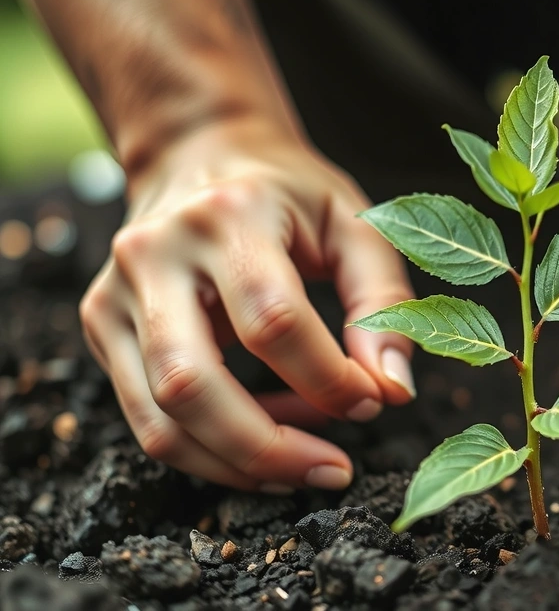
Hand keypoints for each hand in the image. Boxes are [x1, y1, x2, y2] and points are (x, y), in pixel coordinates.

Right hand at [79, 119, 415, 493]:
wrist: (200, 152)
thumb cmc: (289, 193)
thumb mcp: (355, 225)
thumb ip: (383, 301)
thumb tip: (392, 389)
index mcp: (230, 215)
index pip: (274, 321)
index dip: (329, 380)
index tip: (373, 400)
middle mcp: (156, 252)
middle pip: (194, 385)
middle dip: (271, 448)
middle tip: (335, 471)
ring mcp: (115, 292)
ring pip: (161, 418)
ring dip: (240, 463)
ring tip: (305, 462)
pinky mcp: (102, 324)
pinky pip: (148, 418)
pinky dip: (211, 449)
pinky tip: (265, 436)